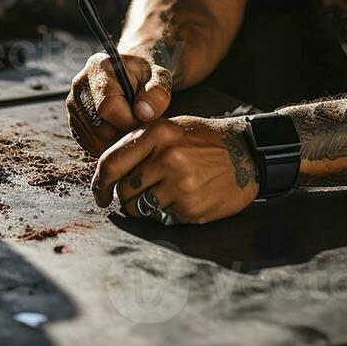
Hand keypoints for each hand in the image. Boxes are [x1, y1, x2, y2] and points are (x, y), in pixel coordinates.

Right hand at [66, 52, 171, 156]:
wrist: (135, 75)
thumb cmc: (149, 75)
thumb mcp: (161, 76)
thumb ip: (158, 91)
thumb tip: (144, 113)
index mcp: (98, 67)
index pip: (108, 107)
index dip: (130, 120)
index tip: (146, 119)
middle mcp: (79, 86)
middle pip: (101, 128)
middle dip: (126, 132)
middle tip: (142, 124)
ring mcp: (73, 106)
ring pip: (96, 140)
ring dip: (119, 140)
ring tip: (133, 125)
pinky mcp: (74, 123)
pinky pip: (91, 145)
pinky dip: (109, 144)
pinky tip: (122, 130)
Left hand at [92, 116, 258, 224]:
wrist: (247, 153)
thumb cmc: (204, 140)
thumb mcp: (172, 128)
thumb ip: (141, 143)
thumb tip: (108, 170)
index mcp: (158, 133)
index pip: (111, 163)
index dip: (99, 183)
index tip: (100, 193)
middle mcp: (166, 158)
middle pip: (123, 190)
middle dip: (126, 195)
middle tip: (141, 192)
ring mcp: (179, 185)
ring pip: (139, 208)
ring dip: (144, 206)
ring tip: (162, 194)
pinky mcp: (190, 208)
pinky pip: (161, 218)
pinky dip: (165, 213)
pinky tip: (182, 199)